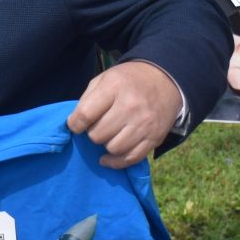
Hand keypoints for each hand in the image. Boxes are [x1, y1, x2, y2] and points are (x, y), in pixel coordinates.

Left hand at [66, 60, 181, 167]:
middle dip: (93, 132)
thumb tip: (75, 123)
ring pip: (113, 148)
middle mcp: (130, 106)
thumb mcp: (105, 78)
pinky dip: (116, 161)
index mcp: (114, 86)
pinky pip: (130, 159)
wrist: (164, 81)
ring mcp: (144, 124)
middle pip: (98, 135)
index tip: (76, 124)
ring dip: (106, 144)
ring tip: (109, 134)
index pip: (85, 114)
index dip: (75, 124)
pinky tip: (108, 156)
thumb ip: (87, 98)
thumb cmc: (128, 80)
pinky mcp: (155, 138)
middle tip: (98, 125)